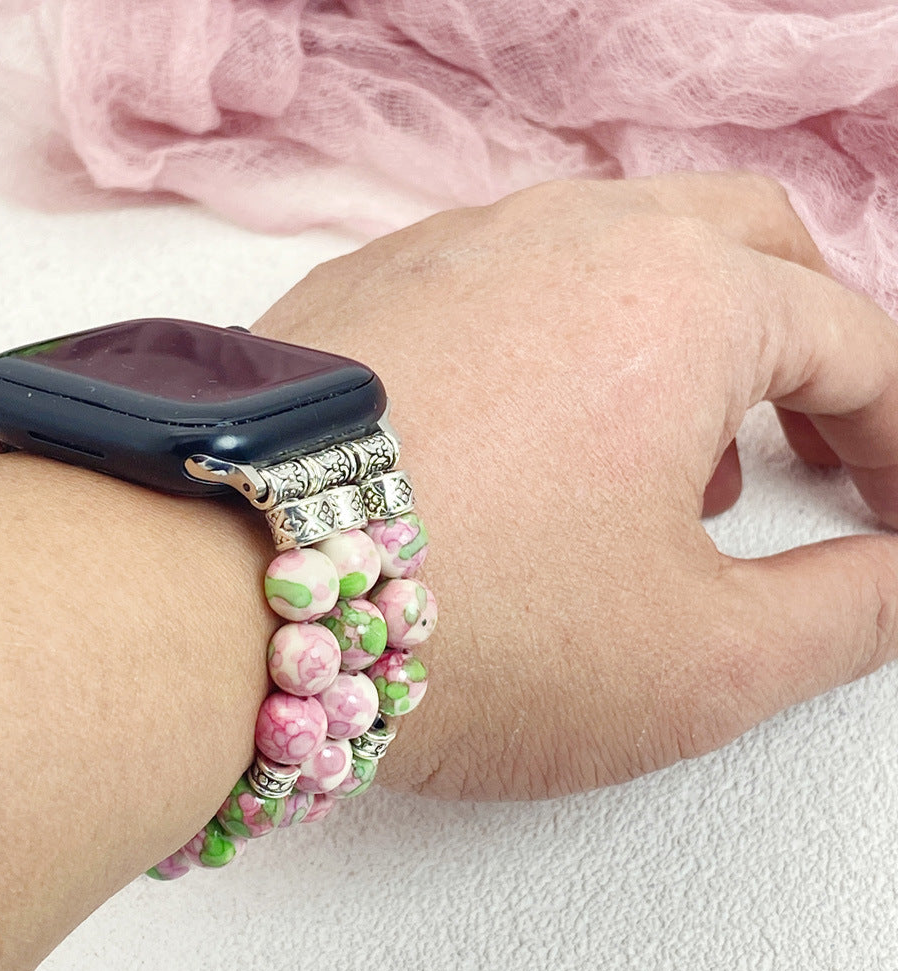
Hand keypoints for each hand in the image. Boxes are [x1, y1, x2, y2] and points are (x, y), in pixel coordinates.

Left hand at [253, 172, 897, 799]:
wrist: (215, 599)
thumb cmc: (460, 628)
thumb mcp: (704, 660)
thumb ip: (848, 612)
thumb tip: (894, 575)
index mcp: (683, 297)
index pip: (856, 339)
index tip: (893, 504)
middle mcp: (569, 237)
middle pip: (748, 249)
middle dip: (808, 343)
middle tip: (817, 441)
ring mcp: (457, 247)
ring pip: (622, 250)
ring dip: (687, 336)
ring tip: (679, 463)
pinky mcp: (374, 283)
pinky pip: (511, 278)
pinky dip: (570, 337)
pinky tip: (544, 433)